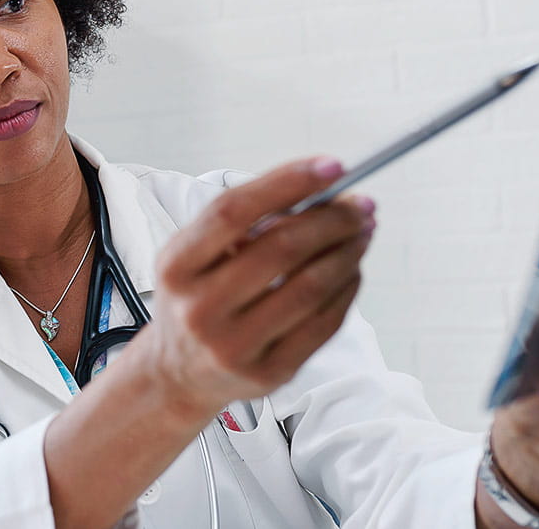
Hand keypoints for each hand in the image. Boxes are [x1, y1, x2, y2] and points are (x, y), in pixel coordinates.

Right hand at [135, 156, 376, 416]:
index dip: (286, 183)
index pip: (233, 212)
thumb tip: (320, 192)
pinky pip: (324, 324)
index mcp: (176, 267)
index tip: (331, 166)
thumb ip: (244, 223)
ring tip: (362, 232)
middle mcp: (199, 308)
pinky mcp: (270, 372)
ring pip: (310, 287)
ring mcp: (235, 345)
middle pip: (280, 249)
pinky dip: (347, 289)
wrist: (177, 371)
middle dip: (332, 220)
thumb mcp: (195, 256)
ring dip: (348, 252)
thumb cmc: (195, 298)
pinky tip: (352, 270)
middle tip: (360, 204)